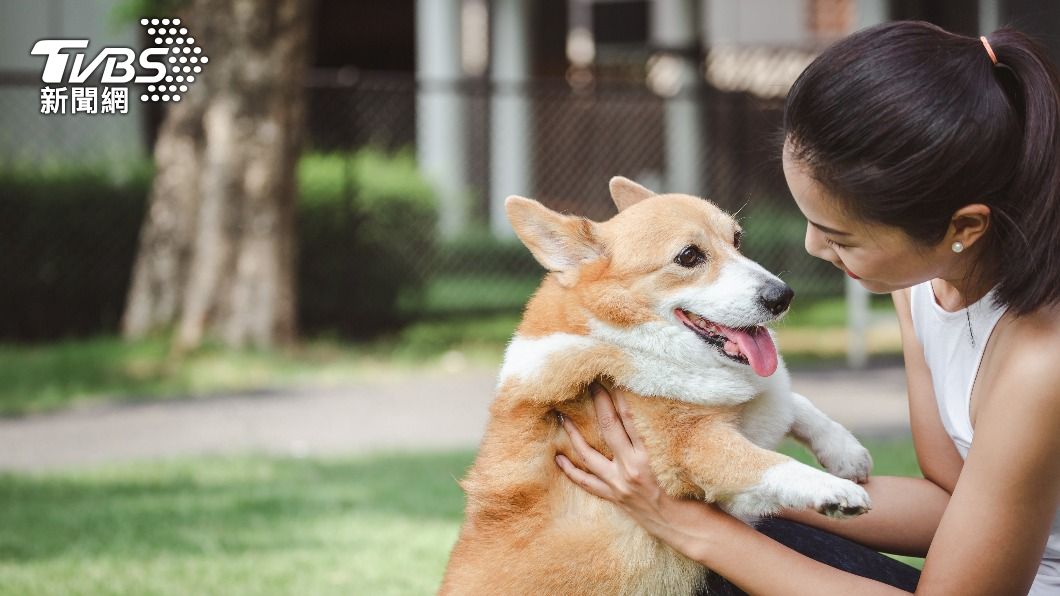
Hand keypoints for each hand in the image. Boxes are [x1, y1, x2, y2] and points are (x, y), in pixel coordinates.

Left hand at [555, 383, 726, 548]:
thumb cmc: (688, 492)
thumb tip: (647, 411)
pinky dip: (571, 471)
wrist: (682, 526)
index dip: (618, 397)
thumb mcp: (677, 460)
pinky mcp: (613, 496)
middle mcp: (630, 469)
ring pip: (589, 456)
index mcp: (648, 457)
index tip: (611, 379)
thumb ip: (660, 438)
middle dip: (599, 403)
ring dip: (574, 435)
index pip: (630, 419)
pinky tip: (559, 458)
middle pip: (609, 428)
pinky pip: (587, 483)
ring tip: (562, 417)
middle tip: (591, 383)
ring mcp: (617, 484)